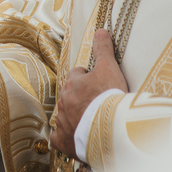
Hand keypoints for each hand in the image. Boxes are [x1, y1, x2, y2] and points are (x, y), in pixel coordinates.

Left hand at [50, 29, 128, 158]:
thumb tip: (100, 30)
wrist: (111, 128)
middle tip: (98, 103)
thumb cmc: (111, 97)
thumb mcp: (109, 68)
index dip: (89, 79)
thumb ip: (103, 49)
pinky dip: (67, 137)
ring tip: (92, 121)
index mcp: (72, 83)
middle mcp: (63, 102)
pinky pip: (60, 138)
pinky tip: (77, 137)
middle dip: (81, 97)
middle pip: (70, 95)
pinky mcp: (64, 141)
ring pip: (65, 115)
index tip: (99, 84)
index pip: (78, 75)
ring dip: (76, 116)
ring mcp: (62, 122)